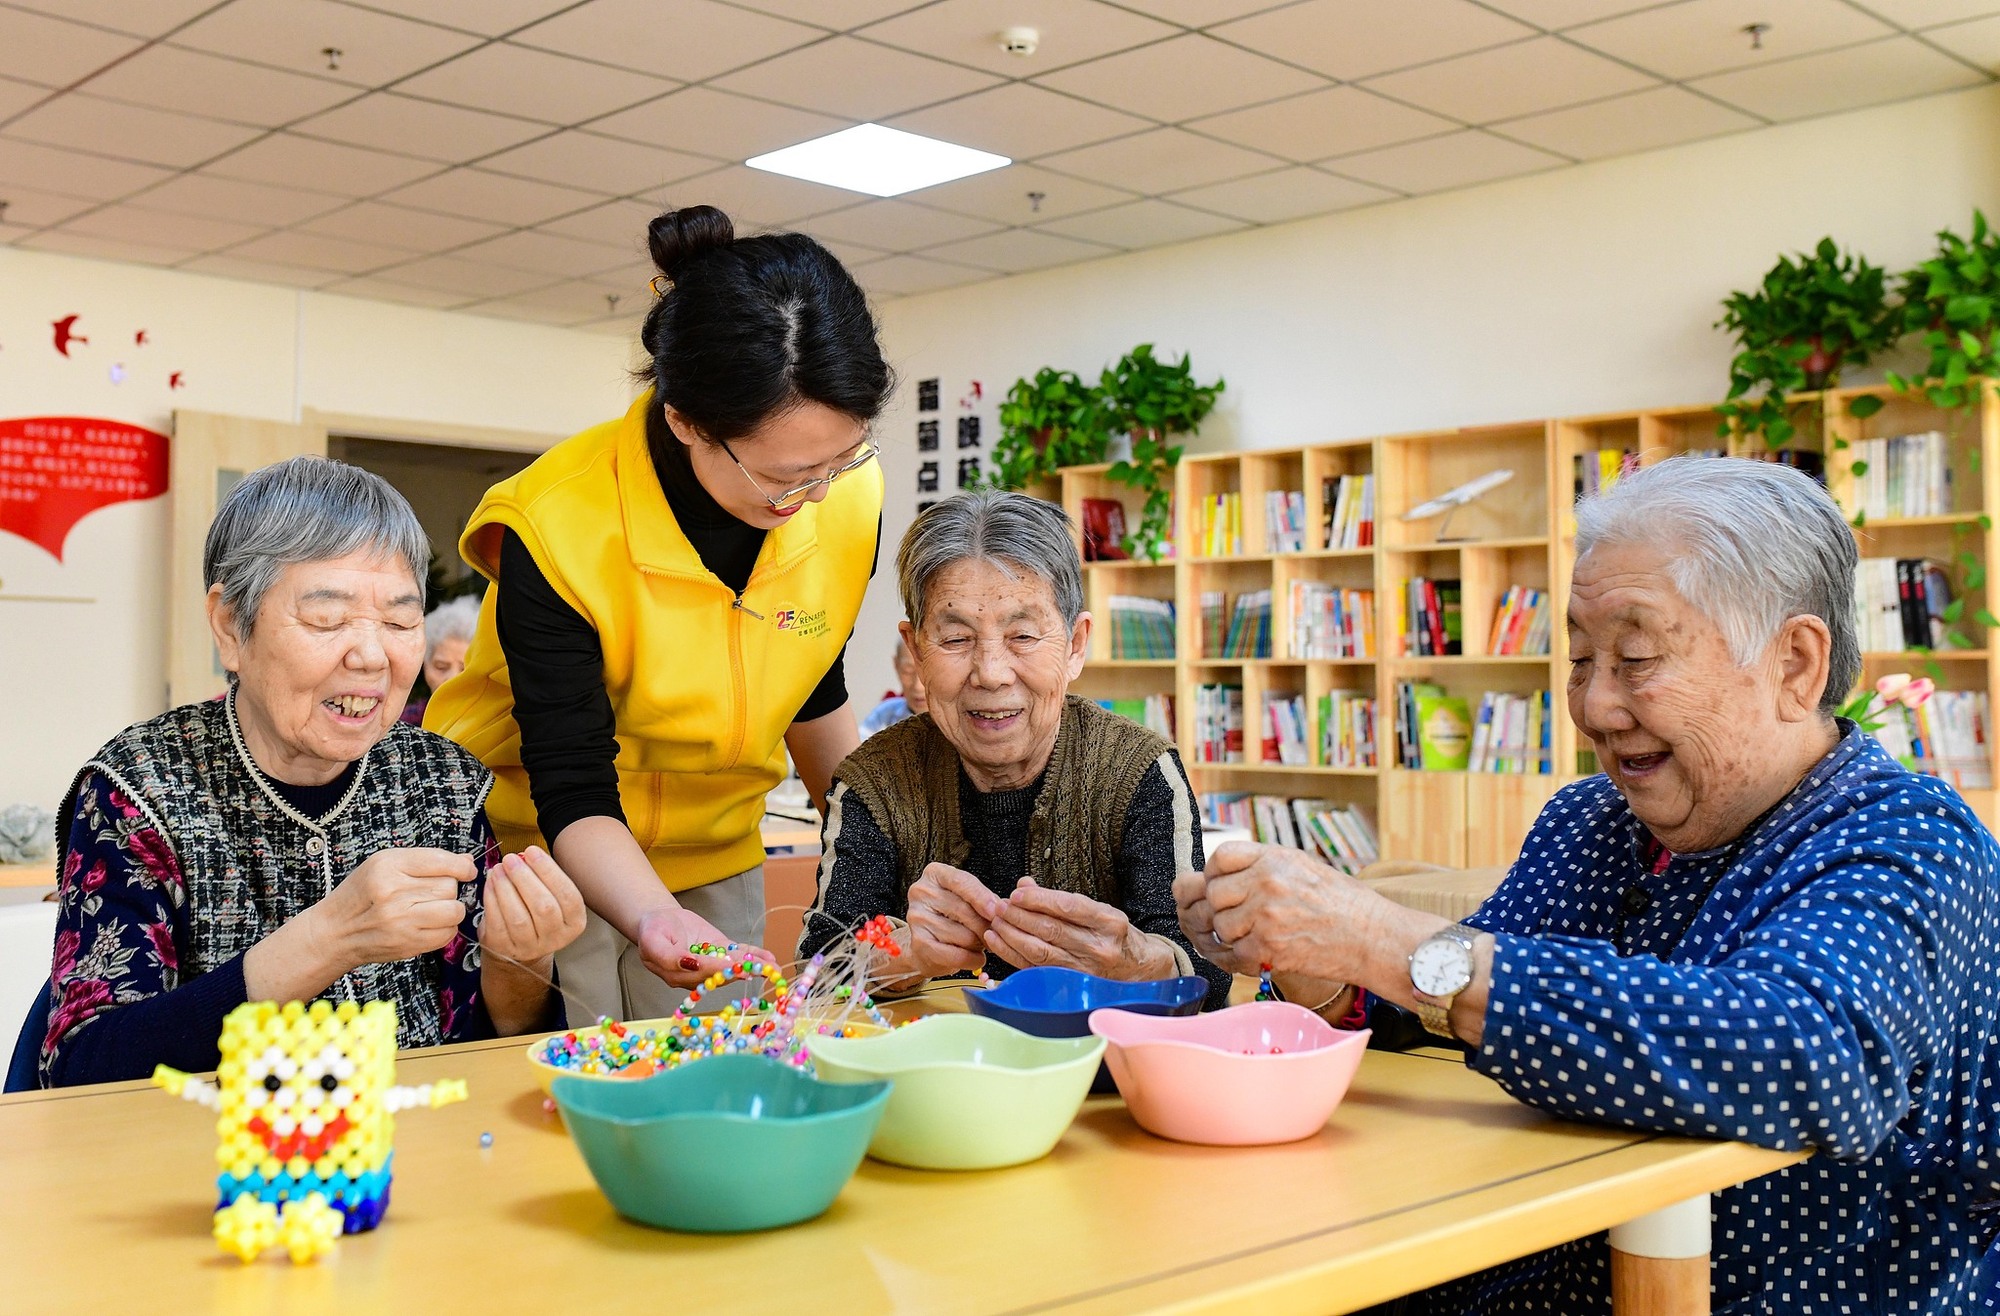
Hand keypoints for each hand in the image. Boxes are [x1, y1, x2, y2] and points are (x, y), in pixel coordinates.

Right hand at [310, 848, 474, 974]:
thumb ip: (426, 860)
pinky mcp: (407, 944)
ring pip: (454, 910)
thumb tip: (467, 862)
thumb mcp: (384, 864)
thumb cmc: (362, 894)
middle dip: (448, 889)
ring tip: (433, 908)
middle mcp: (393, 893)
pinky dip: (445, 929)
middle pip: (449, 886)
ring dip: (451, 909)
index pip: (442, 861)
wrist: (335, 932)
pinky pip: (448, 934)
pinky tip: (428, 924)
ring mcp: (401, 921)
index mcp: (387, 866)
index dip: (462, 867)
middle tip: (430, 893)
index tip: (466, 871)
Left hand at [479, 847, 586, 972]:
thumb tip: (525, 856)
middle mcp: (555, 937)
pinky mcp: (505, 949)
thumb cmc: (536, 914)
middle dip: (525, 877)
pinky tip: (491, 884)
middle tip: (511, 859)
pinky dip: (492, 899)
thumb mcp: (551, 897)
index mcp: (574, 922)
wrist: (518, 946)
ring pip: (518, 917)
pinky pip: (498, 923)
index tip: (531, 851)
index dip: (548, 871)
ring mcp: (530, 947)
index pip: (567, 895)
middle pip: (543, 906)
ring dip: (506, 888)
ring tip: (499, 869)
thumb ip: (544, 878)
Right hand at [635, 904, 774, 988]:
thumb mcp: (652, 941)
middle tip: (761, 971)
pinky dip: (754, 956)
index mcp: (678, 975)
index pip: (699, 974)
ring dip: (754, 966)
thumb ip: (668, 957)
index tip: (730, 967)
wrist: (659, 919)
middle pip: (721, 974)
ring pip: (734, 966)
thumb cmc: (652, 932)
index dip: (715, 970)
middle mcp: (698, 974)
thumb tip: (690, 964)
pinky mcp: (720, 952)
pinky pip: (738, 955)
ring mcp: (711, 962)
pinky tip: (769, 959)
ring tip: (772, 968)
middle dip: (742, 972)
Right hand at [900, 863, 1000, 978]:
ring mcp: (917, 918)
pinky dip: (973, 959)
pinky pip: (956, 955)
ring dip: (979, 944)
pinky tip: (977, 958)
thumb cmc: (952, 916)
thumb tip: (1001, 908)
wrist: (927, 945)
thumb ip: (984, 898)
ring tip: (981, 944)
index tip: (997, 910)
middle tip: (996, 934)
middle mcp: (921, 892)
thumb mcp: (967, 898)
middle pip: (964, 910)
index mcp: (934, 874)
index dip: (982, 897)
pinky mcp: (919, 943)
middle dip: (986, 926)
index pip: (961, 881)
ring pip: (963, 935)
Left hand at [984, 877, 1176, 979]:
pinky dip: (1013, 955)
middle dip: (1019, 916)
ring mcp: (1086, 970)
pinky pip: (1036, 969)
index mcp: (1109, 922)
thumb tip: (1024, 885)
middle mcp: (1099, 947)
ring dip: (1012, 935)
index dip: (1039, 900)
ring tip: (995, 921)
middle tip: (998, 905)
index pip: (1068, 907)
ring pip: (1041, 951)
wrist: (1140, 969)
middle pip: (1051, 930)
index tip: (1016, 893)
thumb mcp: (1098, 910)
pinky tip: (998, 942)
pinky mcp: (1072, 985)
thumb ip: (1061, 899)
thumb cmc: (1115, 935)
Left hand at [1175, 842, 1386, 983]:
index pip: (1221, 857)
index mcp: (1274, 859)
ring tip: (1258, 937)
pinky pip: (1237, 954)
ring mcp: (1266, 915)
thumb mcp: (1305, 866)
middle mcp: (1266, 882)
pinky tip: (1264, 954)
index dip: (1216, 873)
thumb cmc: (1345, 903)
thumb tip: (1230, 873)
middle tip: (1241, 918)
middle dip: (1223, 908)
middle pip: (1214, 894)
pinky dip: (1246, 959)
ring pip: (1222, 926)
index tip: (1223, 885)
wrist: (1373, 936)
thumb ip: (1267, 866)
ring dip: (1234, 936)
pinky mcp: (1270, 947)